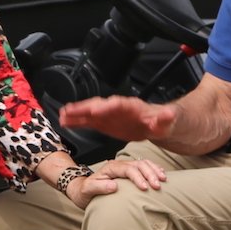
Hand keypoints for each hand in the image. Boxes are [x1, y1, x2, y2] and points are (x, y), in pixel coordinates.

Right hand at [59, 95, 177, 143]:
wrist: (155, 125)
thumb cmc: (161, 123)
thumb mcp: (166, 122)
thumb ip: (164, 118)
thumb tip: (168, 113)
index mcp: (132, 107)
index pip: (118, 104)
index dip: (107, 107)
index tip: (97, 110)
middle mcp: (116, 108)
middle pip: (99, 105)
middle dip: (84, 107)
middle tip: (71, 110)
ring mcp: (108, 115)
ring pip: (89, 112)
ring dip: (76, 113)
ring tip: (62, 115)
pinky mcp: (103, 122)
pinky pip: (87, 121)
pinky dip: (76, 121)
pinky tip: (65, 122)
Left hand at [64, 157, 167, 208]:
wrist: (82, 190)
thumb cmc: (85, 192)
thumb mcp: (88, 191)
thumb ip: (99, 187)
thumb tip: (114, 186)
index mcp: (111, 168)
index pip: (128, 169)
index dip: (138, 177)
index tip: (145, 188)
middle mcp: (119, 165)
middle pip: (138, 164)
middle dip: (150, 174)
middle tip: (158, 186)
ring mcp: (125, 167)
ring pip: (143, 163)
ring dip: (154, 170)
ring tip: (163, 180)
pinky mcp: (130, 171)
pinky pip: (144, 166)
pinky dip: (154, 169)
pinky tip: (161, 175)